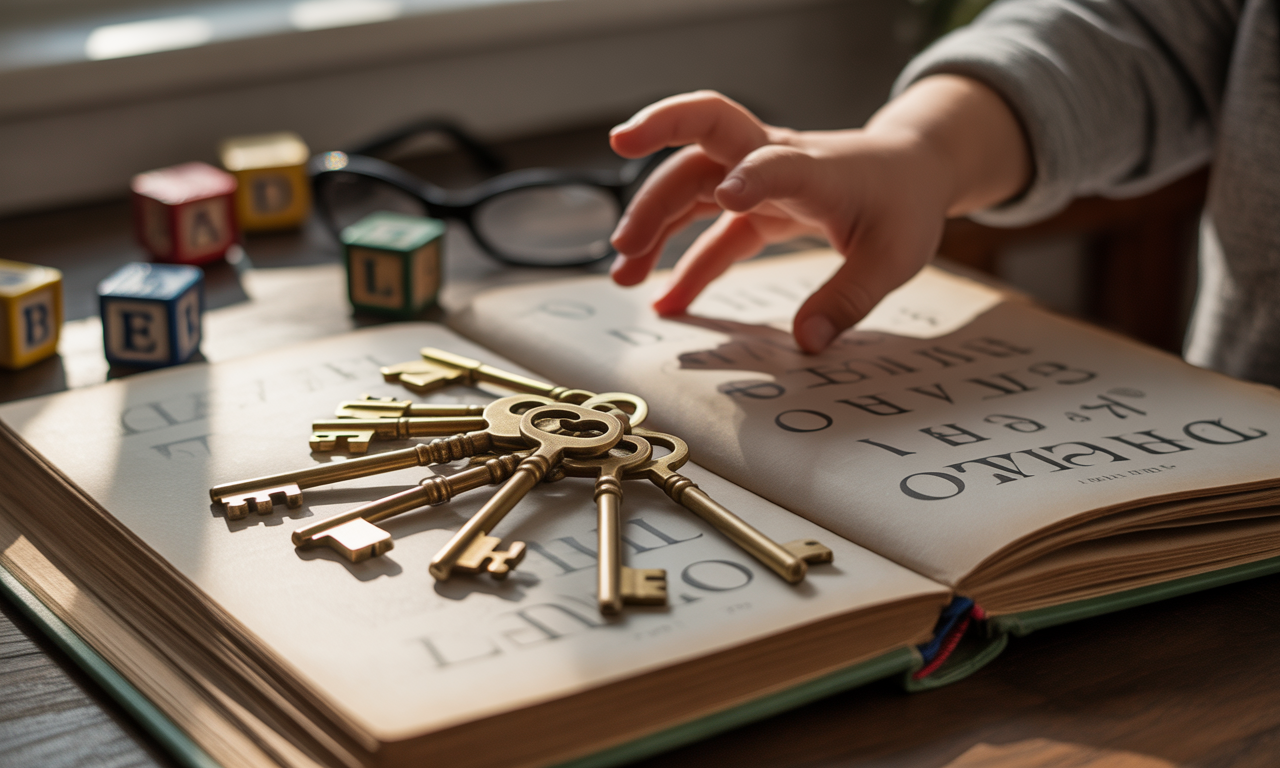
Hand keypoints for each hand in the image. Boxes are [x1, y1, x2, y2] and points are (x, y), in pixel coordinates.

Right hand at [608, 78, 1030, 352]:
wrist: (909, 167)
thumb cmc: (903, 205)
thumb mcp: (895, 257)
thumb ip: (849, 299)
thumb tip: (808, 344)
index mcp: (816, 169)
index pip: (776, 160)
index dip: (753, 175)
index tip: (728, 198)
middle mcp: (775, 159)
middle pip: (702, 153)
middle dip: (658, 190)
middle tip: (625, 241)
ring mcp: (757, 177)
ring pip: (689, 184)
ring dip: (653, 222)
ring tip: (623, 273)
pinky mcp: (754, 202)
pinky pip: (708, 230)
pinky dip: (683, 263)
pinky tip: (663, 301)